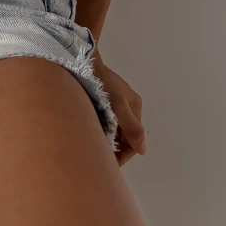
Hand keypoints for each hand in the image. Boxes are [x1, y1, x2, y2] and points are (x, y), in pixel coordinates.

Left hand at [92, 51, 146, 166]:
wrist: (83, 60)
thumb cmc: (102, 83)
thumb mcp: (119, 106)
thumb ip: (132, 128)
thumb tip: (142, 150)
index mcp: (135, 106)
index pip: (135, 139)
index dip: (124, 154)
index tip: (110, 165)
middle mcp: (127, 105)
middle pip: (124, 135)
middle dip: (115, 148)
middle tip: (100, 159)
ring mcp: (114, 102)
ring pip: (114, 130)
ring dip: (106, 140)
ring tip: (94, 148)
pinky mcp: (101, 100)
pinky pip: (104, 122)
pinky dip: (99, 130)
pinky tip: (90, 134)